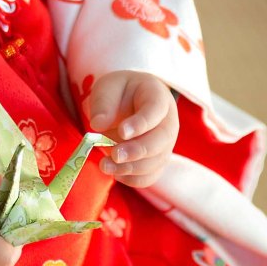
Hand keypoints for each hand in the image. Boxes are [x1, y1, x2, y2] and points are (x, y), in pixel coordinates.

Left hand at [88, 70, 178, 187]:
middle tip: (114, 155)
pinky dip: (133, 179)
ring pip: (156, 161)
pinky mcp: (157, 161)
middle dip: (137, 150)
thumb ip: (103, 103)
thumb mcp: (108, 87)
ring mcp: (166, 143)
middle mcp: (168, 120)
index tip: (122, 131)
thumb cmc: (119, 91)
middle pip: (161, 139)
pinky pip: (151, 175)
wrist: (128, 100)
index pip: (155, 109)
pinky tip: (115, 173)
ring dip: (131, 167)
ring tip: (105, 165)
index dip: (141, 123)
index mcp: (157, 95)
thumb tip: (98, 125)